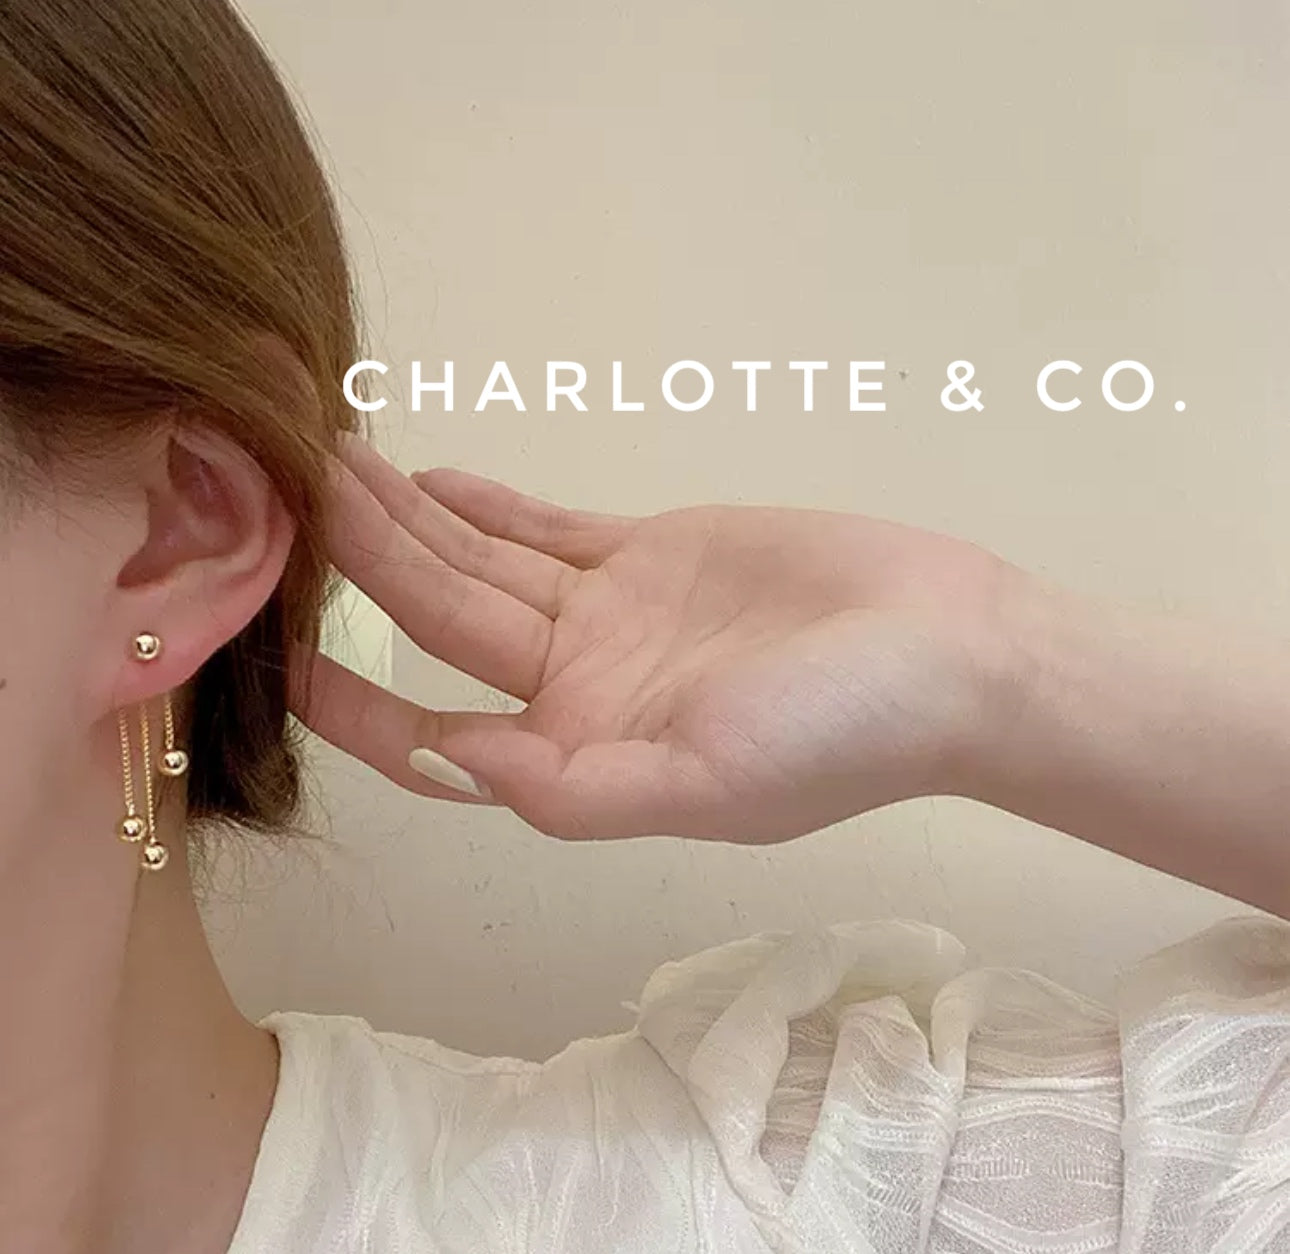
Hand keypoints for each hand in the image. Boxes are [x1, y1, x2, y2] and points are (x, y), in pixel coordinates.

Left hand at [289, 436, 1024, 842]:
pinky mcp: (655, 555)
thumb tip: (457, 765)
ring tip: (331, 460)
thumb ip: (580, 791)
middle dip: (365, 560)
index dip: (354, 702)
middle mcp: (581, 688)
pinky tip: (428, 474)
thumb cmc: (844, 733)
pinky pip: (550, 528)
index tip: (271, 653)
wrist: (954, 652)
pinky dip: (490, 503)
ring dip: (411, 518)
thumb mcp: (711, 784)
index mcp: (583, 758)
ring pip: (487, 561)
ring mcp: (615, 616)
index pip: (438, 732)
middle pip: (448, 619)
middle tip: (283, 490)